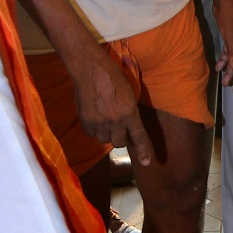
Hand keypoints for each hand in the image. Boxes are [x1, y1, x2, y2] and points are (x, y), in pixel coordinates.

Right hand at [69, 45, 152, 166]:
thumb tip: (129, 128)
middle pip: (120, 143)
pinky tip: (94, 113)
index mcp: (130, 112)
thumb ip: (129, 113)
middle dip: (119, 136)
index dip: (143, 151)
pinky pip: (92, 133)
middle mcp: (115, 121)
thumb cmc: (113, 78)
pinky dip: (94, 128)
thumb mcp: (129, 95)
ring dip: (106, 132)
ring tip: (104, 116)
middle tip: (117, 124)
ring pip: (105, 139)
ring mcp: (99, 122)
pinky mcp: (86, 121)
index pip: (139, 136)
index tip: (146, 163)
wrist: (90, 70)